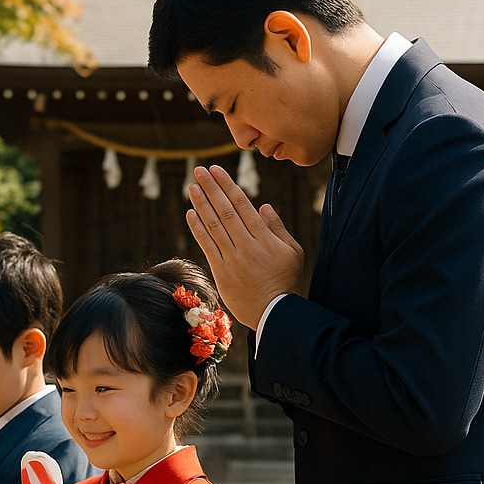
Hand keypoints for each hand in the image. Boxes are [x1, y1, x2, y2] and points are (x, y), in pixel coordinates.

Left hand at [186, 165, 303, 328]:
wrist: (274, 312)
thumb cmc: (285, 280)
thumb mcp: (293, 252)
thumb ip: (277, 228)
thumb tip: (263, 206)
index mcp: (264, 237)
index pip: (242, 205)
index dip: (227, 186)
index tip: (216, 171)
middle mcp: (246, 245)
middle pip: (225, 210)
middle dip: (211, 188)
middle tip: (199, 170)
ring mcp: (232, 259)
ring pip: (213, 226)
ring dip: (201, 204)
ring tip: (192, 186)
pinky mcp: (221, 272)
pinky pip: (207, 246)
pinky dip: (197, 229)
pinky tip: (190, 213)